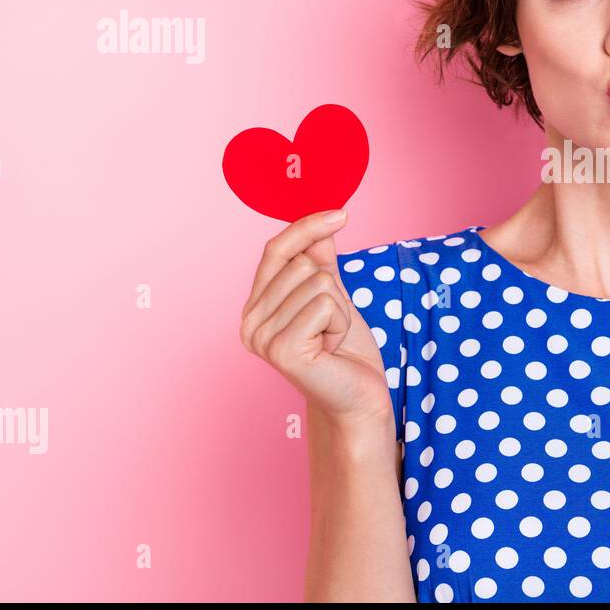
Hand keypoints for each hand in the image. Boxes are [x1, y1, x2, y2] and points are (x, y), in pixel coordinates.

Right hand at [239, 209, 394, 433]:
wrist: (359, 396)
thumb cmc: (346, 349)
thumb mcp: (334, 295)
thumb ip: (320, 259)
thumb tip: (322, 219)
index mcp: (256, 306)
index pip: (277, 249)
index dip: (307, 226)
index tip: (341, 213)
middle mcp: (249, 322)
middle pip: (303, 263)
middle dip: (333, 290)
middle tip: (331, 326)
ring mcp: (262, 338)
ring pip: (318, 282)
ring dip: (340, 310)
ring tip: (331, 339)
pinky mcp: (283, 350)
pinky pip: (325, 305)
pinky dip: (341, 323)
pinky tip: (332, 348)